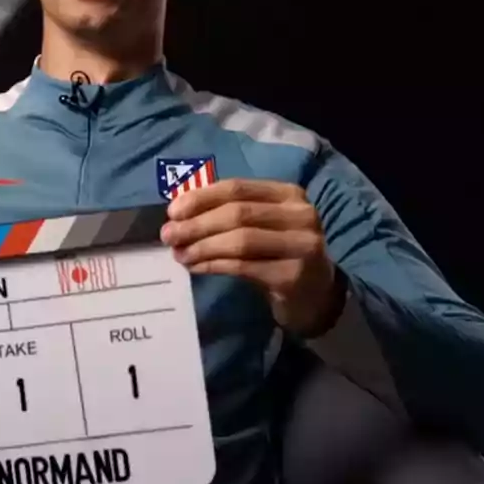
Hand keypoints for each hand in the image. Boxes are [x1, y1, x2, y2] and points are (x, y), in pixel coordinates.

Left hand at [160, 178, 342, 336]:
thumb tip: (178, 214)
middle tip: (168, 235)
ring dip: (203, 246)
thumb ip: (229, 213)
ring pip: (240, 240)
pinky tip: (197, 267)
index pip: (237, 188)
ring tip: (179, 254)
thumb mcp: (262, 225)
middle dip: (196, 224)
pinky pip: (244, 267)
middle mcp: (300, 214)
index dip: (201, 197)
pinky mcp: (294, 275)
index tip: (172, 211)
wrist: (316, 295)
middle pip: (237, 213)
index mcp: (289, 193)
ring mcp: (301, 245)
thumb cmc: (279, 253)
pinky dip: (214, 265)